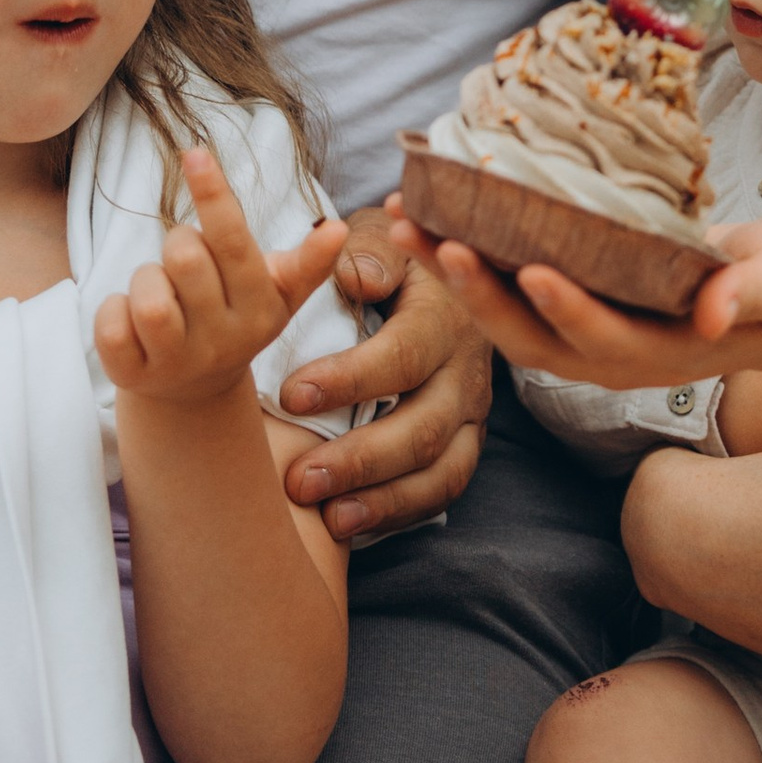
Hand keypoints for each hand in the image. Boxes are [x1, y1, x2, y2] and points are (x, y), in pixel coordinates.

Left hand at [95, 148, 347, 410]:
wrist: (194, 392)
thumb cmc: (236, 317)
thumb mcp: (278, 293)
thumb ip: (309, 261)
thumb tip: (338, 228)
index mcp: (261, 308)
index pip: (234, 243)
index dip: (214, 196)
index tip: (195, 152)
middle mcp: (224, 339)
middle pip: (183, 256)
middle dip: (178, 243)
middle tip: (185, 262)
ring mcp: (178, 362)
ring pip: (148, 295)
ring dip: (145, 278)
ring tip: (160, 291)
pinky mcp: (133, 376)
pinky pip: (109, 322)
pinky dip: (112, 308)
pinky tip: (131, 320)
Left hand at [275, 202, 494, 541]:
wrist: (444, 281)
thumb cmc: (391, 261)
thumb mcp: (380, 238)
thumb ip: (366, 253)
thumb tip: (358, 275)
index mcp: (444, 315)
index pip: (404, 354)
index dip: (351, 379)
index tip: (291, 395)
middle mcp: (466, 370)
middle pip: (425, 427)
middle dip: (362, 459)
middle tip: (299, 480)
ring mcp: (471, 413)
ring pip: (441, 470)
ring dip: (384, 499)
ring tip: (330, 518)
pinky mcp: (464, 443)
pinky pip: (443, 490)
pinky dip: (399, 513)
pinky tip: (350, 524)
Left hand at [385, 207, 761, 393]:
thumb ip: (752, 294)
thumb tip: (718, 312)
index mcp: (661, 352)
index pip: (602, 337)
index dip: (566, 308)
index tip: (530, 270)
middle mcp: (610, 357)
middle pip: (532, 336)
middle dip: (481, 293)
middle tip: (438, 242)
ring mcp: (585, 340)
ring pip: (506, 320)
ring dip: (453, 278)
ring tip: (405, 225)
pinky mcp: (571, 311)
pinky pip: (507, 296)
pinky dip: (466, 263)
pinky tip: (429, 217)